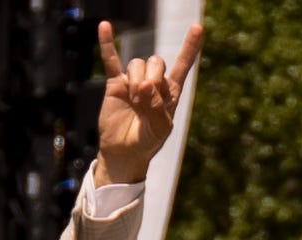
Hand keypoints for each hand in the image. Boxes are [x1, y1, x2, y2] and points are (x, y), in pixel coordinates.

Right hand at [94, 20, 203, 184]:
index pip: (182, 65)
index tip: (197, 28)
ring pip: (137, 64)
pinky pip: (111, 59)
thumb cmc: (147, 142)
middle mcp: (153, 82)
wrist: (125, 152)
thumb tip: (144, 84)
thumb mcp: (161, 128)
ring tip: (134, 102)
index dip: (190, 47)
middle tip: (145, 100)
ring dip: (136, 82)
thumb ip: (158, 107)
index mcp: (170, 91)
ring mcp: (134, 81)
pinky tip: (105, 26)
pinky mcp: (115, 84)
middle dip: (153, 78)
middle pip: (156, 62)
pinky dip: (108, 43)